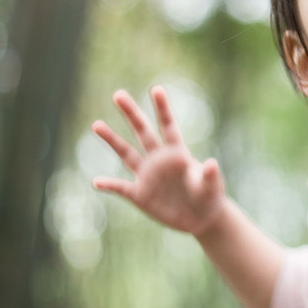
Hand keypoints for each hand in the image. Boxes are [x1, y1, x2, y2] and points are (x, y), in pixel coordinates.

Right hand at [92, 86, 225, 236]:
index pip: (169, 126)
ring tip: (96, 124)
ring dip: (112, 140)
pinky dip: (109, 185)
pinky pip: (120, 188)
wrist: (200, 218)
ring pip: (126, 153)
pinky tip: (96, 182)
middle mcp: (159, 160)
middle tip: (118, 94)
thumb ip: (210, 175)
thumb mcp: (212, 187)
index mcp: (178, 153)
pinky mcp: (140, 195)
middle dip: (131, 114)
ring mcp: (148, 176)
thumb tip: (211, 163)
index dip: (163, 109)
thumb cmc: (209, 197)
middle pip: (143, 132)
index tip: (156, 89)